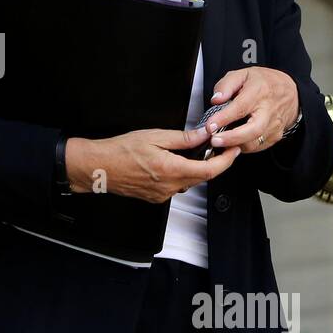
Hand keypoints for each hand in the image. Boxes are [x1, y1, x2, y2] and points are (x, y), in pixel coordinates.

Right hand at [65, 127, 240, 203]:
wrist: (99, 168)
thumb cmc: (121, 150)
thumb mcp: (153, 136)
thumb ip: (182, 138)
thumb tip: (203, 135)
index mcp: (171, 170)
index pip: (210, 171)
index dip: (226, 161)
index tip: (233, 150)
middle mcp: (169, 186)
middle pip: (202, 177)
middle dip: (214, 163)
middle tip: (217, 146)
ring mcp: (163, 194)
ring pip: (190, 182)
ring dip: (197, 169)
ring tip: (197, 152)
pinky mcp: (156, 197)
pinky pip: (177, 186)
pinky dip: (183, 174)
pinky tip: (176, 162)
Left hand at [205, 67, 299, 154]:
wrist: (291, 92)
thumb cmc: (263, 83)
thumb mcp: (243, 74)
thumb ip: (226, 85)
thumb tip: (216, 99)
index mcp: (259, 92)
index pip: (241, 107)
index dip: (224, 118)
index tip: (209, 126)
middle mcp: (268, 110)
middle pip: (253, 129)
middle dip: (232, 138)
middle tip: (214, 141)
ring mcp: (274, 125)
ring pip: (254, 142)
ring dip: (235, 145)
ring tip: (219, 142)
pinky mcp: (275, 136)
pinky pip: (257, 147)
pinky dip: (243, 147)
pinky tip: (232, 143)